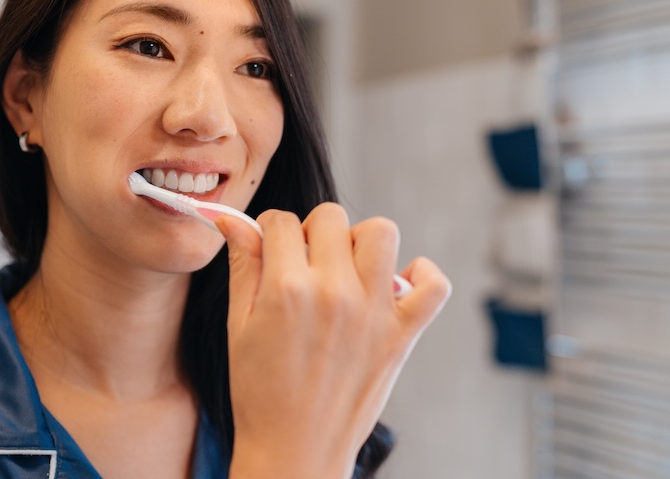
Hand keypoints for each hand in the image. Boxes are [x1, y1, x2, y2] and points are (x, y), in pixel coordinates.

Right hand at [216, 203, 450, 478]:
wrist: (294, 451)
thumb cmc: (260, 393)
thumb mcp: (239, 326)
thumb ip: (243, 267)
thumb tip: (235, 222)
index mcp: (287, 289)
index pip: (281, 221)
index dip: (271, 230)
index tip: (272, 248)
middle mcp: (334, 293)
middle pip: (331, 217)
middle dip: (312, 231)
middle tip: (306, 263)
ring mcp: (374, 313)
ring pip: (381, 232)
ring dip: (360, 242)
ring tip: (346, 270)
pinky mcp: (402, 335)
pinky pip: (433, 284)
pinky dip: (422, 275)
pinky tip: (395, 284)